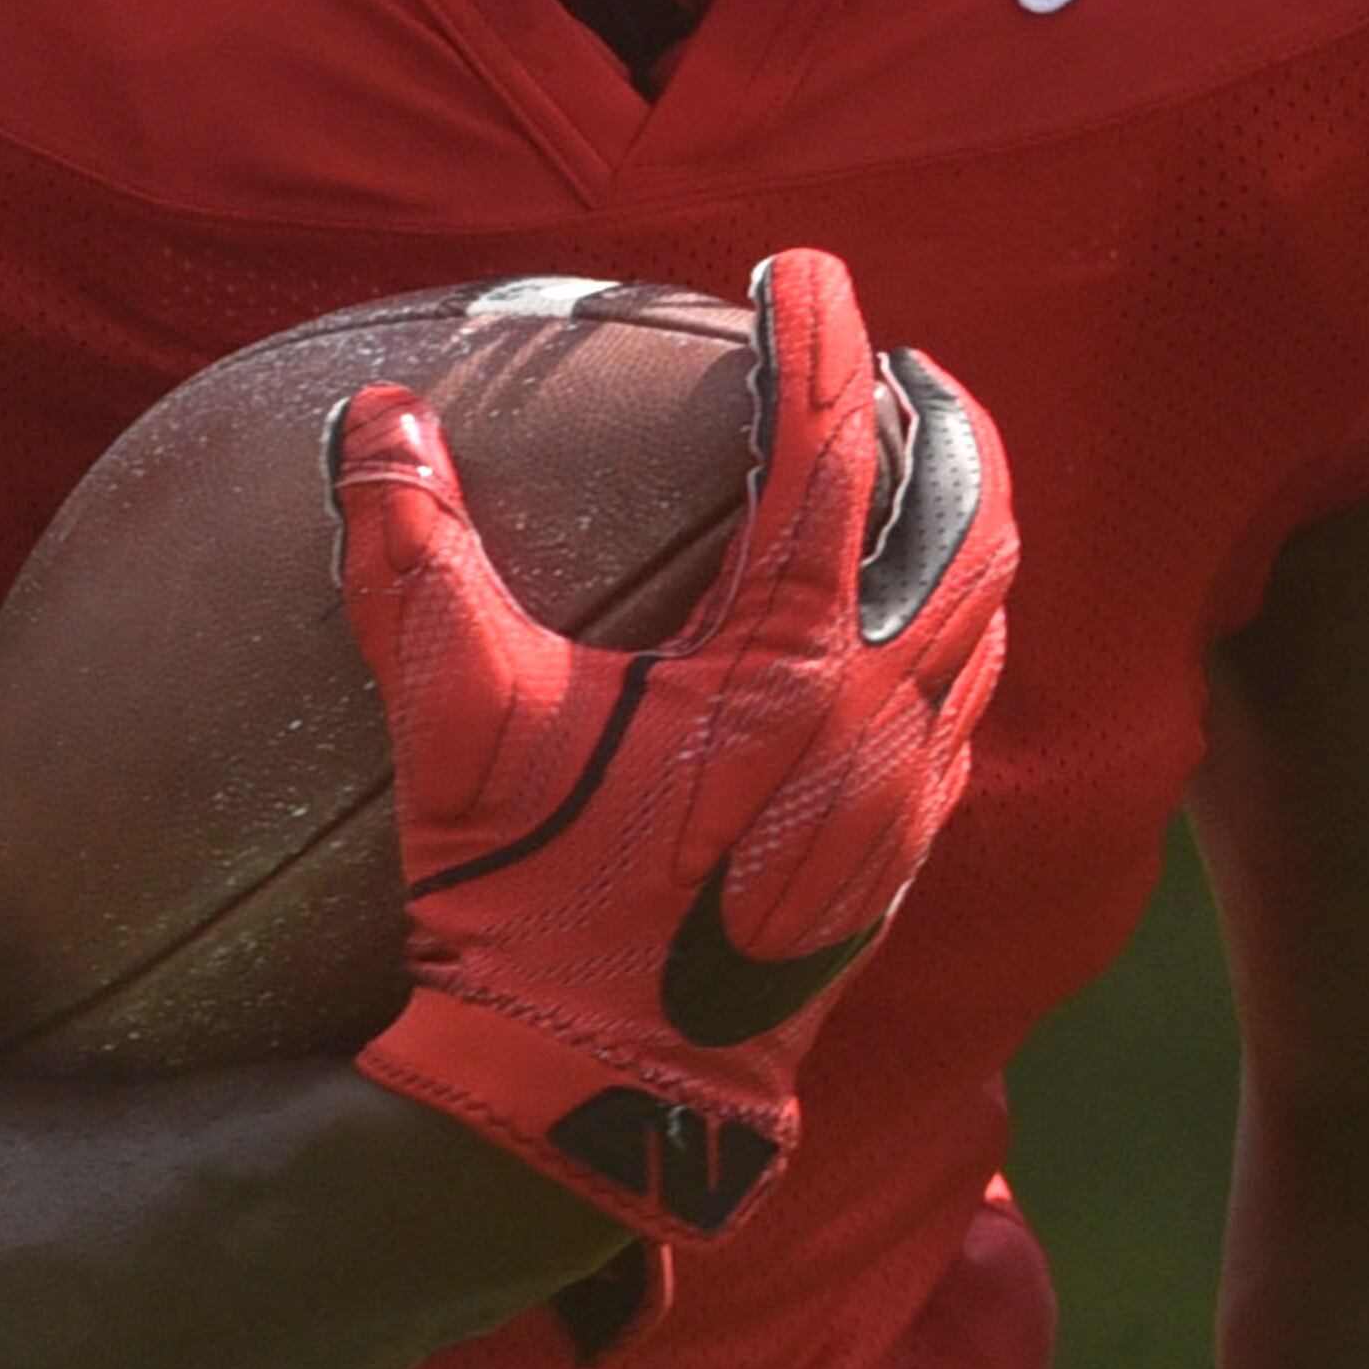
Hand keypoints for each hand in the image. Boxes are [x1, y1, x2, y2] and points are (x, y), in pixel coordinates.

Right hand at [331, 247, 1013, 1241]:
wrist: (597, 1100)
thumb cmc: (521, 911)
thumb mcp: (454, 720)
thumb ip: (413, 556)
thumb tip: (376, 420)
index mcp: (787, 663)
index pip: (834, 448)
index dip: (823, 337)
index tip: (798, 267)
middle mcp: (878, 720)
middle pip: (974, 521)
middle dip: (951, 423)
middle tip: (901, 366)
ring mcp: (904, 798)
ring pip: (992, 620)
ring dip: (969, 526)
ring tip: (925, 474)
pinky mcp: (901, 867)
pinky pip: (969, 716)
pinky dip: (959, 639)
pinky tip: (908, 635)